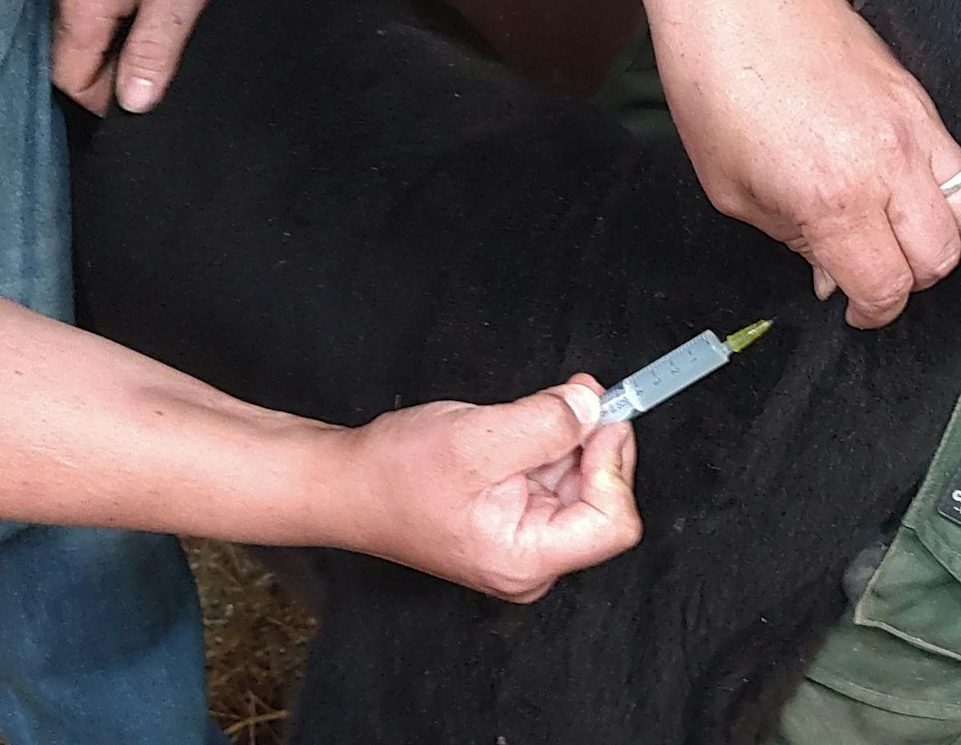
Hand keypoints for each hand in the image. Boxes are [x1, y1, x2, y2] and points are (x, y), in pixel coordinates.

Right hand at [51, 0, 233, 114]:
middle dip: (98, 74)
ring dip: (99, 45)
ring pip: (67, 26)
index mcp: (80, 2)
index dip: (103, 99)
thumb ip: (152, 51)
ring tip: (139, 46)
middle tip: (143, 76)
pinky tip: (129, 11)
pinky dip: (97, 17)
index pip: (70, 77)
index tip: (140, 98)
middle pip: (62, 53)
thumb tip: (131, 105)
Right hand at [343, 375, 640, 600]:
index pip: (614, 523)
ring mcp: (526, 540)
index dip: (613, 466)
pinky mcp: (517, 517)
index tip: (599, 421)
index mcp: (526, 558)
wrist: (345, 483)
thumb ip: (545, 423)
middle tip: (568, 400)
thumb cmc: (392, 476)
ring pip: (581, 481)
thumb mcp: (476, 437)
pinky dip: (547, 443)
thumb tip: (594, 407)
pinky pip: (556, 476)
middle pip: (603, 499)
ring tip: (521, 417)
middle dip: (589, 444)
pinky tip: (516, 429)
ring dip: (565, 439)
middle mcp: (532, 560)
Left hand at [647, 0, 960, 327]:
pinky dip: (946, 192)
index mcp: (834, 199)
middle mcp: (887, 166)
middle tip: (868, 272)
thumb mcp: (733, 189)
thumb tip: (830, 271)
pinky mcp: (920, 99)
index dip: (870, 310)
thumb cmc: (716, 83)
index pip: (886, 284)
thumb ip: (793, 240)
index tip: (853, 308)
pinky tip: (903, 189)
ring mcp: (914, 128)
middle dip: (907, 280)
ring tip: (894, 234)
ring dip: (939, 239)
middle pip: (940, 257)